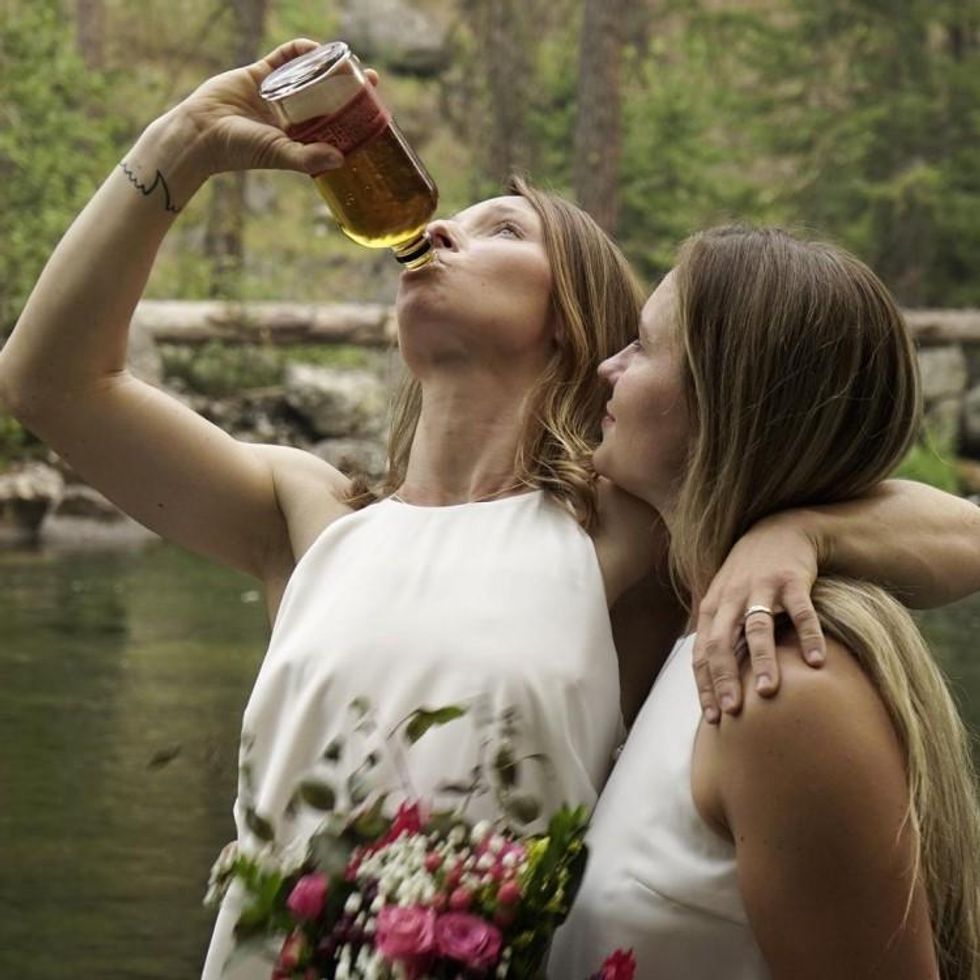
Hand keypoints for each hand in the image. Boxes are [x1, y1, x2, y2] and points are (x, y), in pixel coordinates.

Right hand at [170, 39, 378, 178]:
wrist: (202, 132)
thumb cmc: (240, 150)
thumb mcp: (279, 154)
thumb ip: (308, 158)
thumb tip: (342, 159)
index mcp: (300, 138)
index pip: (335, 125)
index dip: (355, 116)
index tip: (375, 107)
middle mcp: (291, 116)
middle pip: (328, 98)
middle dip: (349, 88)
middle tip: (371, 78)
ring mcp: (277, 95)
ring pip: (309, 76)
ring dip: (328, 67)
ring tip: (348, 60)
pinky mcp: (260, 74)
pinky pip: (284, 58)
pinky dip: (300, 51)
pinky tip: (315, 47)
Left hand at [692, 514, 826, 722]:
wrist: (779, 530)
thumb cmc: (749, 575)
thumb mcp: (725, 600)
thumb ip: (718, 635)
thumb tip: (710, 682)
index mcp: (712, 607)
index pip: (701, 652)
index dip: (706, 685)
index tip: (713, 718)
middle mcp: (732, 597)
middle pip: (722, 642)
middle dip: (725, 678)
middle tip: (734, 711)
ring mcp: (762, 588)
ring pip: (758, 628)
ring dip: (763, 660)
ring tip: (770, 692)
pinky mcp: (792, 580)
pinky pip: (801, 611)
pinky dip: (809, 636)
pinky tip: (817, 662)